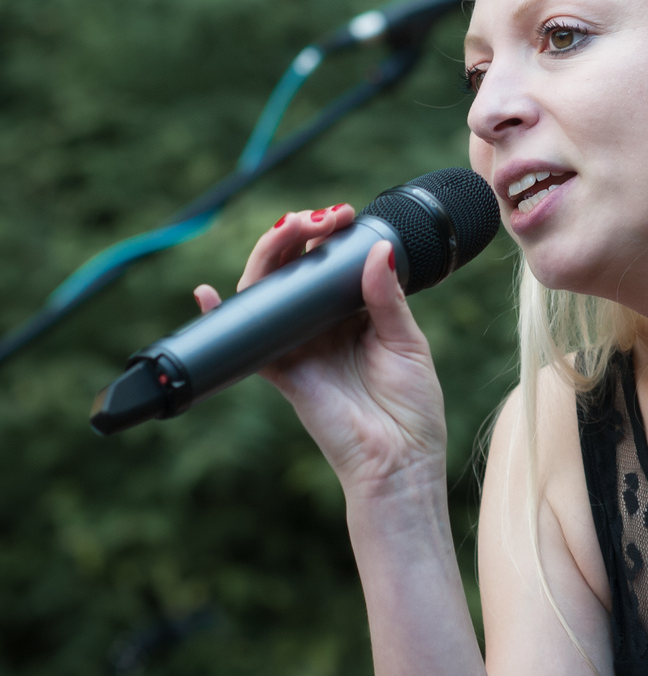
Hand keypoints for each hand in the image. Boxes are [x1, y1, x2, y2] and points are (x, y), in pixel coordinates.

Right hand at [193, 206, 447, 499]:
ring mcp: (299, 345)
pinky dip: (223, 314)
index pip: (331, 263)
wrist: (399, 460)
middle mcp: (323, 325)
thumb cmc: (411, 407)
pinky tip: (207, 292)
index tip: (344, 214)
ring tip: (288, 230)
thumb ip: (387, 298)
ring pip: (268, 290)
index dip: (330, 235)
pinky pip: (245, 340)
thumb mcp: (408, 343)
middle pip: (294, 268)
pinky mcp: (281, 370)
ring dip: (269, 255)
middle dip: (298, 234)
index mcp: (356, 313)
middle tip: (320, 218)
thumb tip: (379, 250)